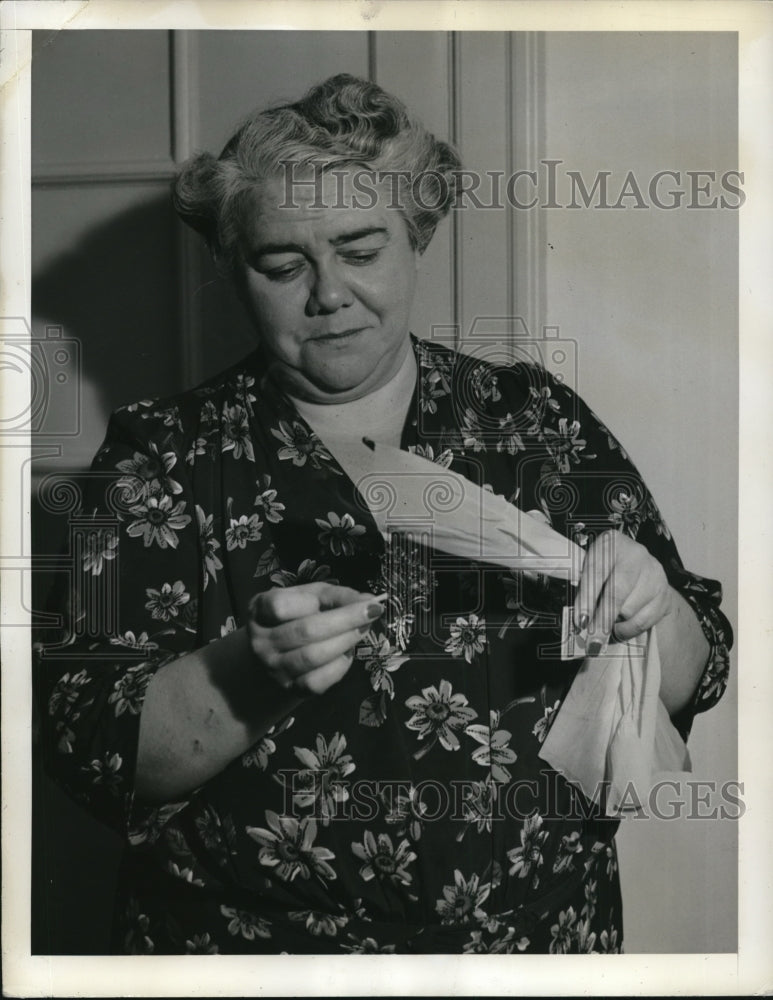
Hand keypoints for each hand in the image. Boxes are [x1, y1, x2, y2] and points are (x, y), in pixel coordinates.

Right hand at [247, 582, 384, 695]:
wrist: (273, 655)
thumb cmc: (294, 617)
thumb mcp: (309, 597)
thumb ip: (335, 596)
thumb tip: (368, 600)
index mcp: (260, 611)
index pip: (281, 606)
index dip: (318, 601)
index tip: (352, 597)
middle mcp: (262, 641)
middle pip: (306, 631)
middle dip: (346, 620)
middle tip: (372, 611)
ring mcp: (274, 668)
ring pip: (314, 656)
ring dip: (346, 641)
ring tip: (363, 629)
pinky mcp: (290, 689)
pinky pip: (319, 681)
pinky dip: (340, 666)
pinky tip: (347, 653)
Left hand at [572, 530, 673, 651]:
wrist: (636, 563)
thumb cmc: (605, 567)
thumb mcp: (591, 567)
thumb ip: (584, 588)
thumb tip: (580, 621)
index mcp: (611, 543)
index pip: (596, 572)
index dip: (587, 599)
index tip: (580, 622)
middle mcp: (636, 555)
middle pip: (618, 593)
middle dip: (602, 620)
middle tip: (593, 643)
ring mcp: (654, 574)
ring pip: (631, 610)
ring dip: (615, 623)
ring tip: (607, 623)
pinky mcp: (665, 593)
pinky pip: (645, 621)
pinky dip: (629, 629)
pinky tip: (620, 627)